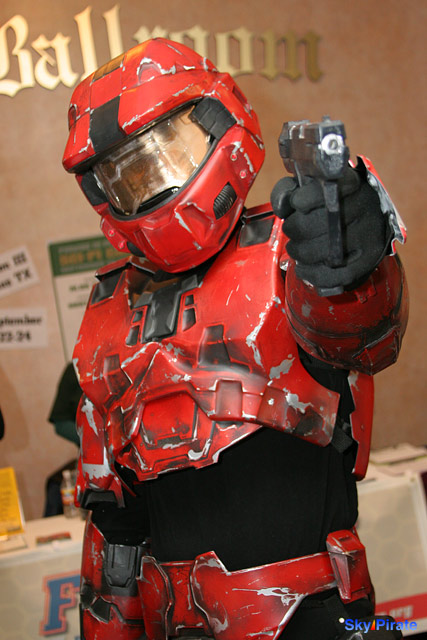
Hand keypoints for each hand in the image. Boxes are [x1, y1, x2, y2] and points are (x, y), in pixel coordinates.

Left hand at [271, 166, 390, 290]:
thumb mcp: (312, 185)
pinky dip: (310, 274)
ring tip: (299, 246)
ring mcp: (367, 237)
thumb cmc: (333, 202)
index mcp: (350, 184)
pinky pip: (330, 276)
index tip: (297, 204)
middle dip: (292, 230)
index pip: (317, 192)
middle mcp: (363, 208)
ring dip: (297, 253)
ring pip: (316, 253)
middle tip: (294, 229)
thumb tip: (283, 207)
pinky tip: (305, 267)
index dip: (299, 201)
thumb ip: (289, 190)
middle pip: (308, 227)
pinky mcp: (367, 262)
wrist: (368, 216)